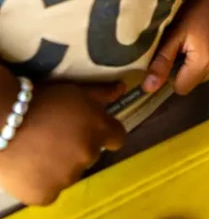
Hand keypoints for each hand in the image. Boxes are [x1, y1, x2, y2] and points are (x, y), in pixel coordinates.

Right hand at [0, 81, 125, 206]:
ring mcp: (68, 178)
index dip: (106, 134)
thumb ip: (100, 93)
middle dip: (79, 147)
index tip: (92, 130)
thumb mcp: (74, 91)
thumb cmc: (41, 100)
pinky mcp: (47, 195)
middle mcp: (88, 155)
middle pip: (91, 155)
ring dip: (61, 165)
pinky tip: (32, 168)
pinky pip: (51, 191)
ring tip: (40, 151)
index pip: (117, 138)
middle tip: (58, 137)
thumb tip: (121, 89)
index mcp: (99, 129)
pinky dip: (44, 182)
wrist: (4, 122)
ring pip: (70, 173)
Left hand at [144, 0, 208, 95]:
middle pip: (198, 80)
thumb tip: (149, 88)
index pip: (183, 88)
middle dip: (191, 67)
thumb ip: (161, 62)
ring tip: (204, 38)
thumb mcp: (173, 34)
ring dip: (207, 60)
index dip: (175, 75)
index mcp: (205, 61)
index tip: (177, 55)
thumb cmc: (191, 9)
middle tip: (189, 45)